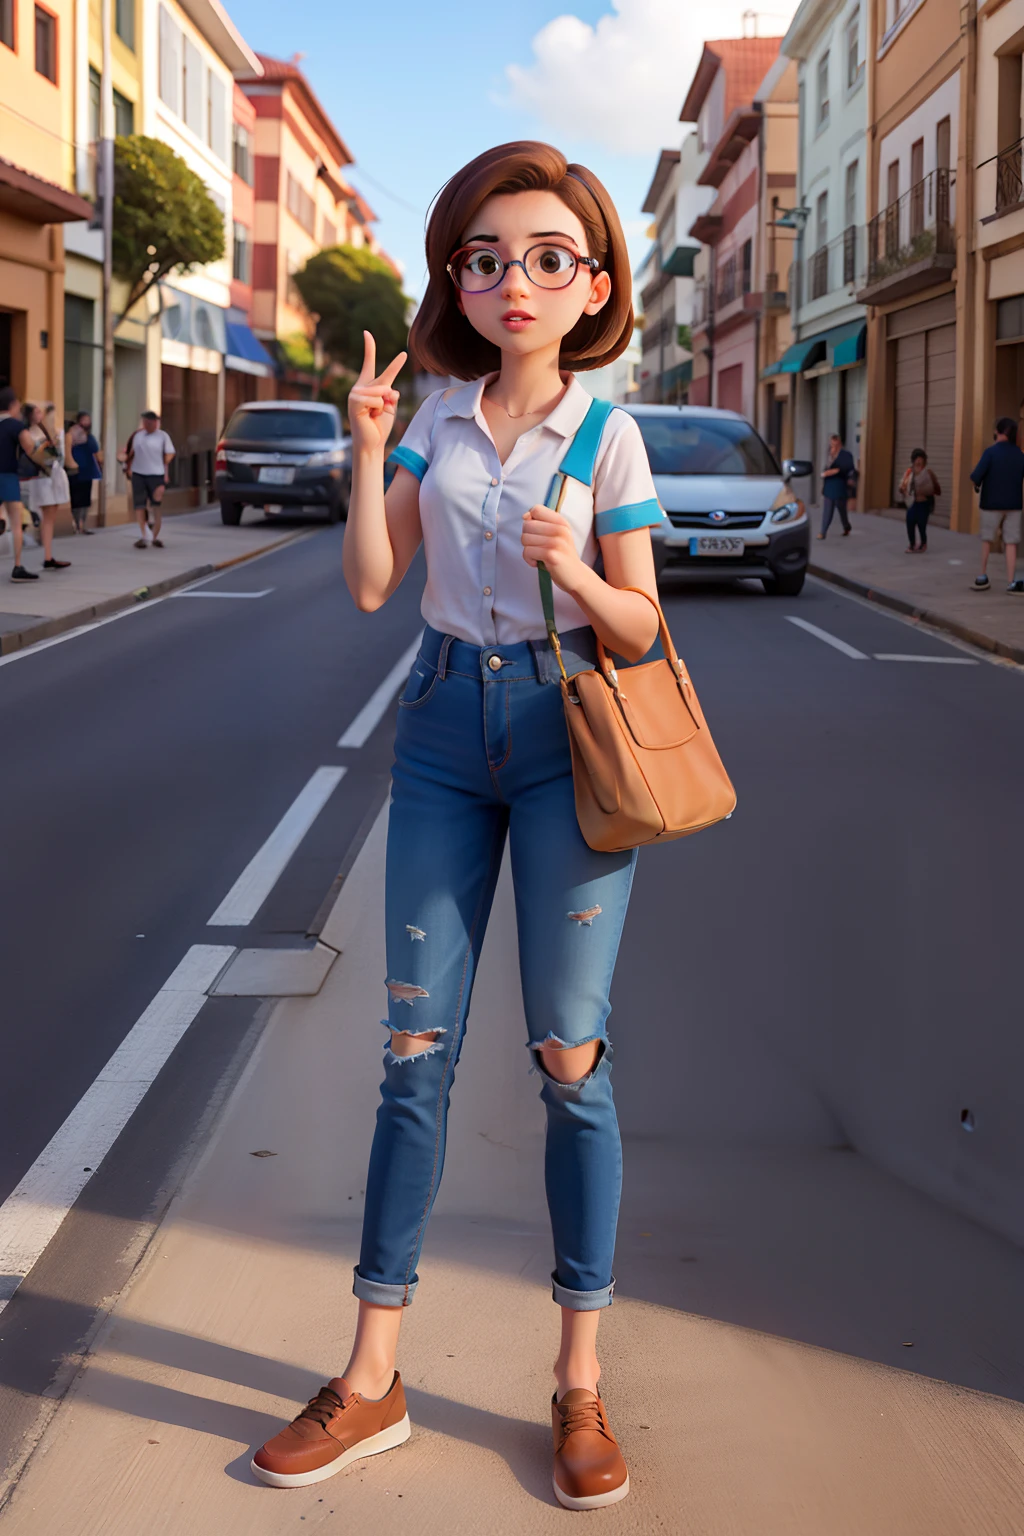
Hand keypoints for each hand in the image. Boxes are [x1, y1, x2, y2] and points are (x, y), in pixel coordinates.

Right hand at [348, 331, 407, 457]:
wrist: (371, 443)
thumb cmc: (380, 426)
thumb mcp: (390, 406)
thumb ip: (390, 393)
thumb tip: (387, 388)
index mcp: (368, 386)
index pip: (369, 363)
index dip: (369, 347)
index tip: (366, 332)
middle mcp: (360, 387)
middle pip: (386, 381)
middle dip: (390, 398)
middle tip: (379, 415)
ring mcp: (355, 393)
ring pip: (382, 391)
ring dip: (384, 406)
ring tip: (374, 416)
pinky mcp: (354, 401)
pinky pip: (376, 399)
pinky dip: (378, 409)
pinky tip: (370, 417)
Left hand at [521, 504, 583, 590]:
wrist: (576, 576)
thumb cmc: (562, 555)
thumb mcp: (557, 535)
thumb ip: (542, 523)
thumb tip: (525, 517)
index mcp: (561, 522)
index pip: (536, 509)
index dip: (530, 520)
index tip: (536, 532)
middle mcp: (560, 529)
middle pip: (527, 525)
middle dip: (527, 538)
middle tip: (538, 547)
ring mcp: (556, 542)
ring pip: (525, 538)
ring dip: (528, 550)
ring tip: (538, 555)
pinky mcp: (551, 555)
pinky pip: (527, 552)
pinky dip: (529, 559)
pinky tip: (537, 562)